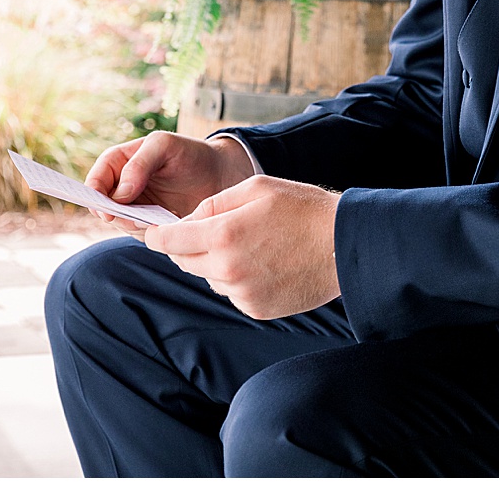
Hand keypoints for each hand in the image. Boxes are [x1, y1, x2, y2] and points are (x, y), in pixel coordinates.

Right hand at [84, 131, 254, 231]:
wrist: (221, 176)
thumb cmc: (191, 154)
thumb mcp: (165, 146)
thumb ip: (139, 164)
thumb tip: (120, 195)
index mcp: (122, 162)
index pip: (98, 176)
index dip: (94, 191)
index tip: (102, 206)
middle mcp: (124, 186)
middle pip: (103, 204)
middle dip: (111, 213)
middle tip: (128, 218)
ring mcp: (136, 207)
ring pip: (120, 222)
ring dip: (131, 224)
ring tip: (153, 218)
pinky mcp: (151, 225)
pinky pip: (141, 234)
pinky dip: (148, 233)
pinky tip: (165, 225)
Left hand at [144, 176, 341, 319]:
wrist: (344, 244)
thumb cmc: (301, 208)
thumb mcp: (256, 187)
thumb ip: (213, 203)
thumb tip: (187, 221)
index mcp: (223, 234)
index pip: (168, 241)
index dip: (157, 235)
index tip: (154, 233)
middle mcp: (227, 269)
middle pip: (184, 262)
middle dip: (187, 247)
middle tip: (210, 232)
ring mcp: (242, 293)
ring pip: (209, 278)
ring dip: (215, 264)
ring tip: (249, 245)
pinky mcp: (256, 309)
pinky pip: (233, 293)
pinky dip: (238, 280)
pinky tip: (264, 264)